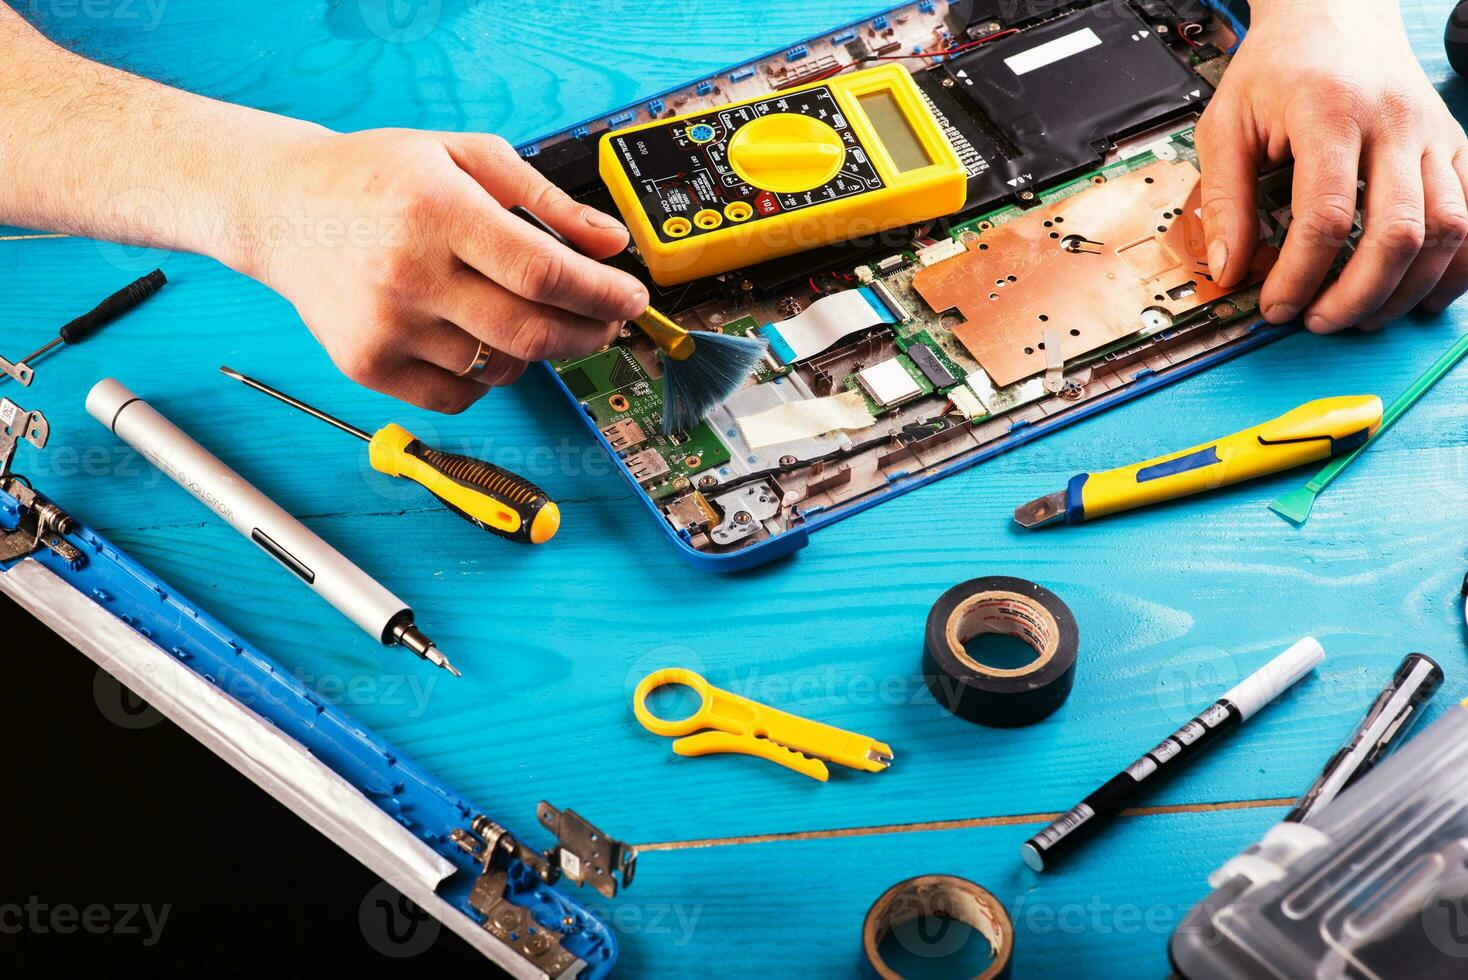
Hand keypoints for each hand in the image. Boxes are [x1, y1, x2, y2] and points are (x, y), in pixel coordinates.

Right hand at [246, 129, 647, 411]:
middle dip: (588, 332)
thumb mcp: (466, 157)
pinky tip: (479, 337)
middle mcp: (408, 273)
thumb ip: (546, 201)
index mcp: (437, 210)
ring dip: (534, 348)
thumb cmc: (381, 178)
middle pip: (531, 331)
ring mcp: (385, 326)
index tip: (632, 297)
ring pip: (501, 366)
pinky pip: (461, 393)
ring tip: (523, 312)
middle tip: (606, 321)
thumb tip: (610, 242)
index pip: (543, 271)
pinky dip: (489, 374)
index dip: (602, 293)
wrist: (283, 208)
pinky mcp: (367, 365)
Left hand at [1195, 0, 1467, 332]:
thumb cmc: (1277, 66)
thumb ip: (1224, 200)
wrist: (1333, 10)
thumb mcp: (1226, 125)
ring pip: (1448, 229)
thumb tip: (1228, 270)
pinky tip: (1420, 293)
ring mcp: (1432, 132)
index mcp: (1330, 114)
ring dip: (1407, 288)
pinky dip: (1455, 264)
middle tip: (1319, 320)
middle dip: (1358, 294)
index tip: (1276, 306)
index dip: (1301, 276)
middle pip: (1399, 232)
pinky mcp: (1453, 143)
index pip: (1326, 217)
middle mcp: (1394, 123)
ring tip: (1362, 316)